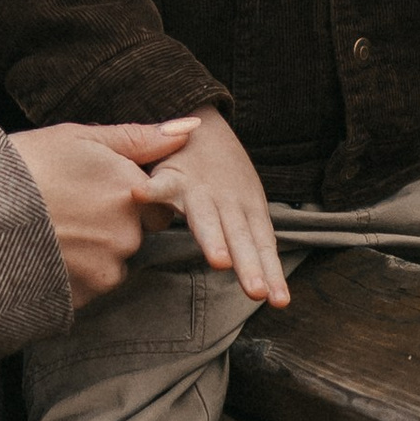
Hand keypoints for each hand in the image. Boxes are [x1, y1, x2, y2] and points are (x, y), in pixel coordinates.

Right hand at [10, 119, 200, 311]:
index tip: (93, 192)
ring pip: (112, 263)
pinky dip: (72, 276)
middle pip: (134, 236)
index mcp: (131, 192)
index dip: (128, 199)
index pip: (156, 205)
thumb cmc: (23, 166)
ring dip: (91, 253)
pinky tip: (44, 254)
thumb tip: (190, 128)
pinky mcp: (82, 298)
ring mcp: (105, 270)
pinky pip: (88, 287)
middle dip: (111, 227)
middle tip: (67, 212)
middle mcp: (127, 234)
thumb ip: (139, 138)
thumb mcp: (79, 138)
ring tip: (50, 232)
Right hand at [137, 106, 288, 307]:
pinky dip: (150, 191)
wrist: (203, 119)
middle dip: (249, 266)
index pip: (262, 245)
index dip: (270, 272)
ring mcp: (200, 188)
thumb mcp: (243, 202)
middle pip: (239, 238)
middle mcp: (228, 201)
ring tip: (220, 262)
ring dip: (213, 238)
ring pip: (206, 218)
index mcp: (248, 209)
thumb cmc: (222, 173)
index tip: (280, 301)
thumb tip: (266, 286)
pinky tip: (139, 196)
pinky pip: (158, 185)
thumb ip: (247, 239)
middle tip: (257, 292)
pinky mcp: (171, 175)